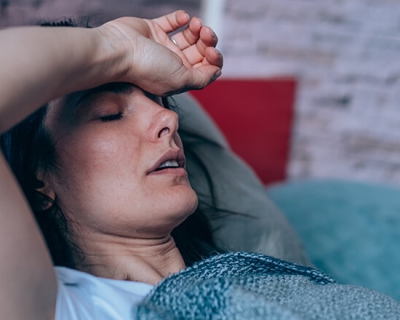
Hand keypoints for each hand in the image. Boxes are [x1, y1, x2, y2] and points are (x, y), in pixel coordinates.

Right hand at [99, 10, 222, 94]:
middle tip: (206, 32)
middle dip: (208, 41)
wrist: (119, 50)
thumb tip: (216, 72)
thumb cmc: (148, 68)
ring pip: (189, 36)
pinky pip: (172, 22)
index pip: (205, 69)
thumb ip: (202, 78)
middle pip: (200, 52)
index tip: (211, 51)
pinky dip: (180, 18)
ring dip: (198, 29)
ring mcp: (162, 47)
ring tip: (196, 23)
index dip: (214, 60)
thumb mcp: (181, 80)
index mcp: (180, 78)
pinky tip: (183, 18)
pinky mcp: (153, 30)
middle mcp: (172, 64)